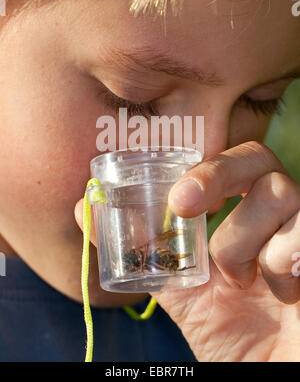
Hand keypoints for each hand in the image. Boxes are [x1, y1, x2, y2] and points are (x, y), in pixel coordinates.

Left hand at [158, 141, 299, 360]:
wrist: (267, 376)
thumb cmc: (233, 337)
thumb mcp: (183, 291)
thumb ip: (151, 252)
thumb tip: (95, 216)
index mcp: (248, 216)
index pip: (234, 162)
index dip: (207, 167)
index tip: (177, 198)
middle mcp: (279, 215)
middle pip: (257, 157)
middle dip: (215, 174)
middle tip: (182, 203)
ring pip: (277, 192)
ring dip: (239, 240)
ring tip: (239, 281)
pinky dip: (278, 263)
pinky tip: (280, 295)